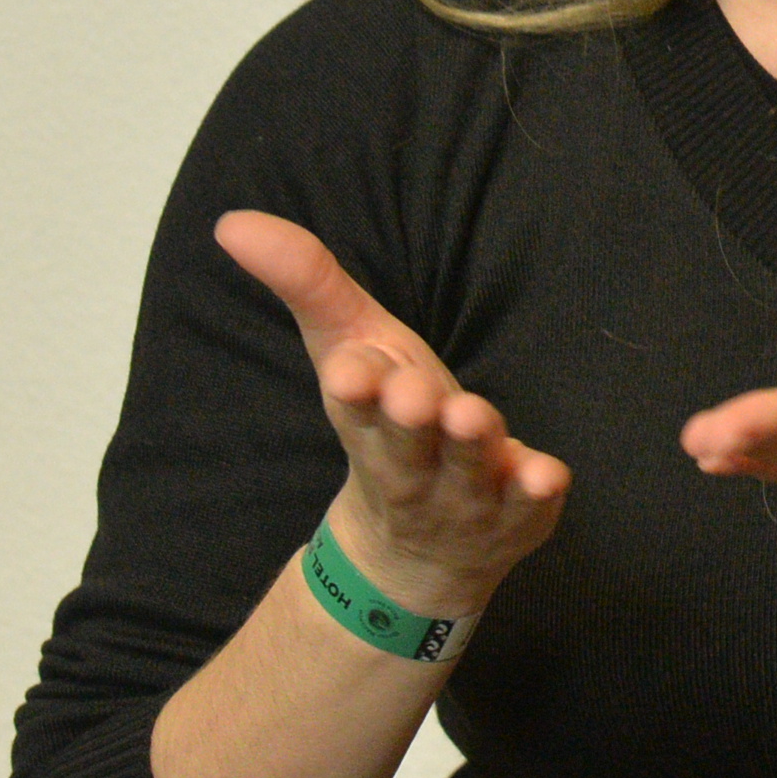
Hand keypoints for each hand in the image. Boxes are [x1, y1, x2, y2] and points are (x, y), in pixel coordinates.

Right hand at [217, 210, 567, 615]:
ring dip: (470, 445)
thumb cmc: (389, 425)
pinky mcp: (519, 514)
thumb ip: (307, 283)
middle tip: (412, 396)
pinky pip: (531, 506)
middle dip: (408, 419)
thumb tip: (232, 223)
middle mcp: (411, 466)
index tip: (349, 373)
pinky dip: (536, 491)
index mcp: (366, 421)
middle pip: (405, 445)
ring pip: (467, 470)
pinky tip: (544, 473)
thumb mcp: (351, 347)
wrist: (421, 554)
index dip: (355, 388)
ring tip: (469, 418)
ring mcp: (466, 496)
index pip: (353, 405)